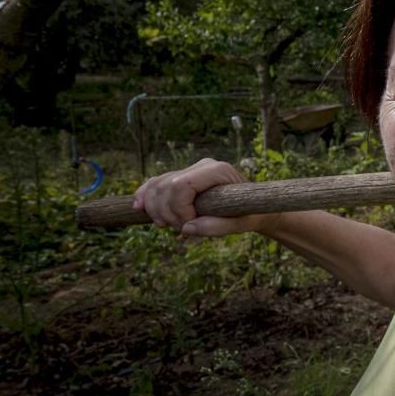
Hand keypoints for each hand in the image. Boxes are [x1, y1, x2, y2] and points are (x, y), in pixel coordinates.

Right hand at [133, 158, 269, 237]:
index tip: (189, 225)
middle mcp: (202, 166)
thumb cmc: (250, 214)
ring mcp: (191, 170)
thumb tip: (186, 228)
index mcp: (218, 171)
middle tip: (182, 229)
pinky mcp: (182, 178)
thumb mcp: (241, 225)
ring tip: (169, 225)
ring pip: (156, 186)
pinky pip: (155, 184)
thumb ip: (217, 227)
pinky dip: (146, 197)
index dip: (178, 209)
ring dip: (155, 209)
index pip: (181, 185)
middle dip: (167, 213)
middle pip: (165, 186)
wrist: (254, 207)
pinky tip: (139, 208)